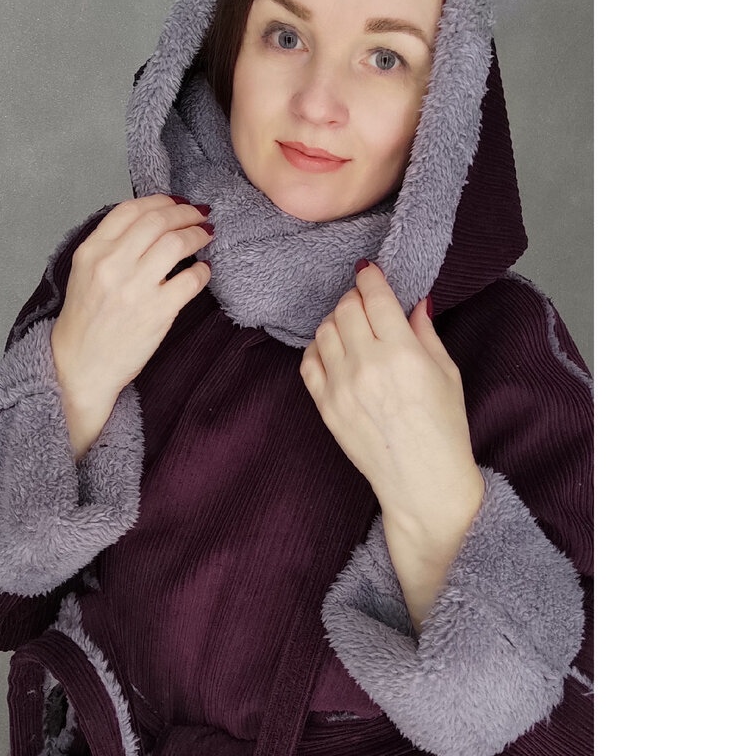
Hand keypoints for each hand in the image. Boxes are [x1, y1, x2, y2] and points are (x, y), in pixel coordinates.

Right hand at [51, 194, 211, 457]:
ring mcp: (136, 288)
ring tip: (205, 235)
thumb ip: (110, 246)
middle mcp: (112, 265)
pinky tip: (204, 269)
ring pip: (177, 243)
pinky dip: (203, 270)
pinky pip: (191, 279)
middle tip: (198, 215)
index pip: (130, 210)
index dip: (159, 200)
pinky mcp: (158, 312)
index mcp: (91, 252)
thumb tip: (150, 221)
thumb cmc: (85, 321)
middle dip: (184, 213)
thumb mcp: (84, 273)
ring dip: (197, 234)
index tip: (175, 202)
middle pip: (158, 221)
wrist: (82, 367)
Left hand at [300, 262, 483, 627]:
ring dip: (337, 321)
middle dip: (356, 299)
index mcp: (403, 353)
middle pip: (345, 309)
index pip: (374, 297)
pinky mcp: (325, 406)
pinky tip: (336, 352)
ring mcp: (341, 387)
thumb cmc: (444, 430)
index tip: (370, 272)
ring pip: (324, 330)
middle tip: (368, 305)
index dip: (370, 278)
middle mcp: (367, 366)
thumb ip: (425, 332)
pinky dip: (319, 348)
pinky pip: (308, 362)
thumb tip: (414, 301)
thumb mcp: (447, 373)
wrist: (423, 483)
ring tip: (354, 330)